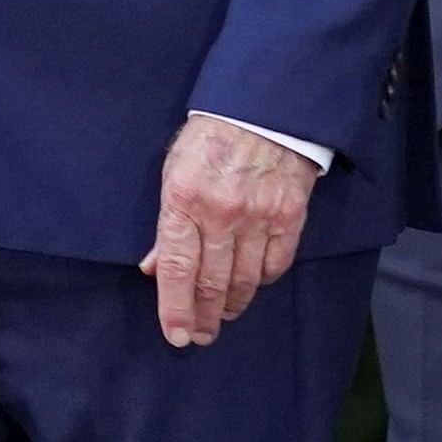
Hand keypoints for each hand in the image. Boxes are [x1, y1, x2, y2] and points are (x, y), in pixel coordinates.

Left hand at [140, 117, 319, 348]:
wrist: (263, 106)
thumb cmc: (210, 136)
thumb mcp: (174, 170)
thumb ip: (165, 222)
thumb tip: (151, 268)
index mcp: (183, 199)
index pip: (176, 268)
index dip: (175, 308)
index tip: (176, 335)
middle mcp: (220, 213)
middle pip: (210, 283)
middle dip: (203, 316)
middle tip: (200, 335)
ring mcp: (258, 216)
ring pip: (243, 280)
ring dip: (231, 305)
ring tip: (222, 315)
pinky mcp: (289, 215)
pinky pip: (275, 264)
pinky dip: (262, 281)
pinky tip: (252, 284)